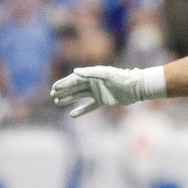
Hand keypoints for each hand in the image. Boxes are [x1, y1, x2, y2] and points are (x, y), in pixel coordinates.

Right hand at [50, 65, 165, 117]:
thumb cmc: (120, 78)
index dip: (63, 84)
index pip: (74, 80)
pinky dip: (81, 110)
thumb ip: (90, 73)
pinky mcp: (103, 102)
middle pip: (74, 88)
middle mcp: (92, 83)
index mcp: (91, 75)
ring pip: (79, 96)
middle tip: (52, 96)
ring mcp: (97, 93)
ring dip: (69, 99)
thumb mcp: (105, 74)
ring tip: (58, 103)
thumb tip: (74, 72)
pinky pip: (89, 106)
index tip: (54, 89)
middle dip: (63, 91)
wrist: (135, 87)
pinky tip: (72, 114)